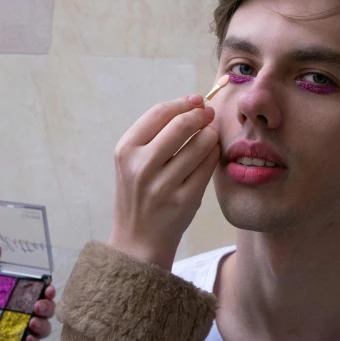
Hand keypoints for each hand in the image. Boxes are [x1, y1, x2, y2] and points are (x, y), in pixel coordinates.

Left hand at [0, 246, 56, 340]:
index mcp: (15, 300)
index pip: (38, 292)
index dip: (48, 289)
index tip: (47, 287)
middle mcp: (20, 315)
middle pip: (46, 310)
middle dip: (49, 306)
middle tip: (38, 305)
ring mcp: (19, 334)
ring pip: (44, 328)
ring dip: (44, 324)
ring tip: (33, 322)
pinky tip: (28, 338)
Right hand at [109, 94, 219, 269]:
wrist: (138, 240)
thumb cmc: (139, 194)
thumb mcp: (132, 162)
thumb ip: (156, 134)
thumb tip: (193, 104)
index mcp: (125, 151)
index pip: (158, 113)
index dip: (182, 103)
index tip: (196, 100)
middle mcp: (142, 167)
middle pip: (181, 125)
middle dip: (201, 114)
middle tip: (209, 113)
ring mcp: (163, 185)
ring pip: (200, 144)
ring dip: (210, 134)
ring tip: (210, 135)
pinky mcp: (185, 200)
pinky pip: (208, 167)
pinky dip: (213, 155)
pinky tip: (211, 154)